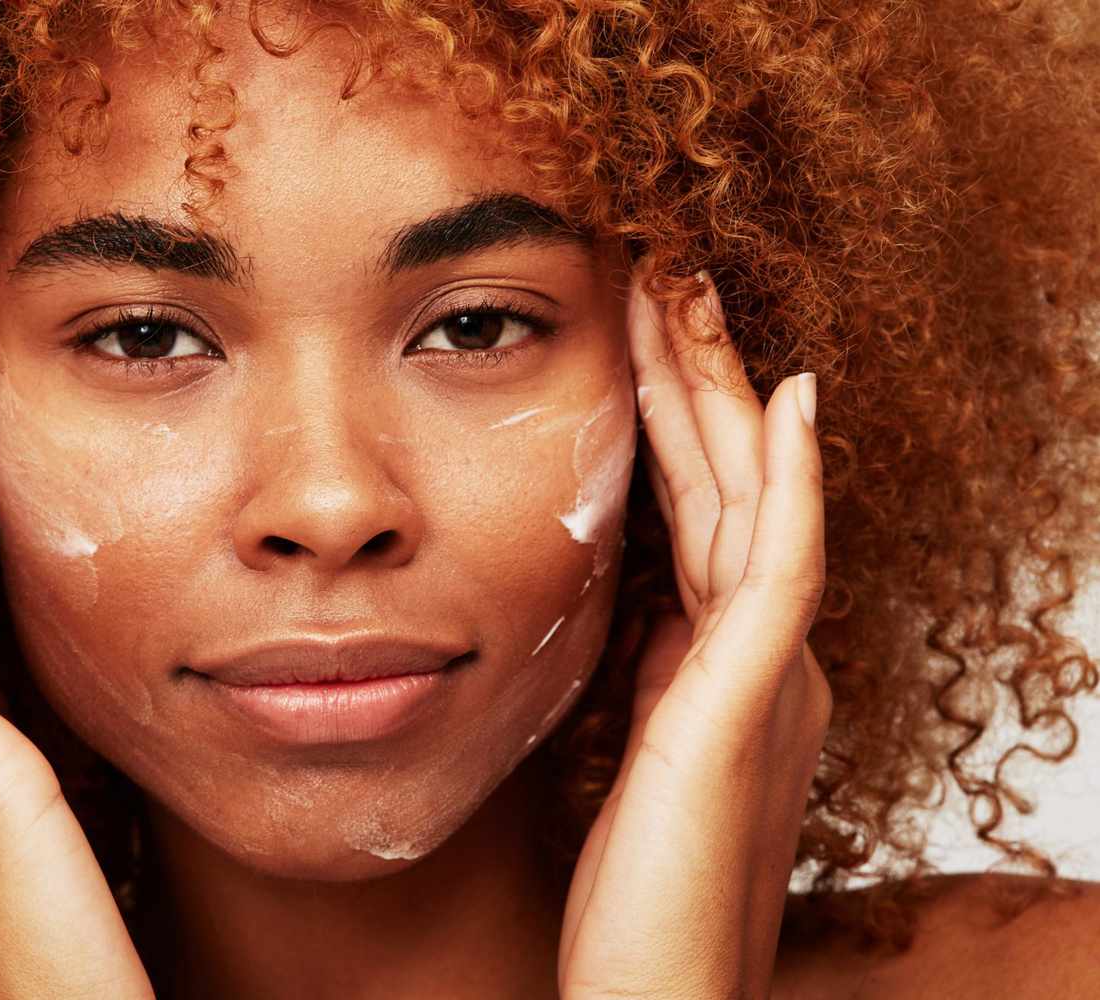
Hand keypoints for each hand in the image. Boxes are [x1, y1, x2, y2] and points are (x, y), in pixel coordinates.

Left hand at [556, 262, 830, 998]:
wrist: (655, 996)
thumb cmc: (633, 892)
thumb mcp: (635, 754)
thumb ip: (649, 676)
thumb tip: (638, 612)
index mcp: (727, 665)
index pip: (702, 513)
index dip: (676, 421)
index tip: (640, 336)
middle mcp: (763, 656)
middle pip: (732, 486)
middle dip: (701, 378)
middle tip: (671, 275)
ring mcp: (768, 675)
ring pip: (754, 501)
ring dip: (728, 392)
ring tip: (700, 294)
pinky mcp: (751, 702)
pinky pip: (782, 566)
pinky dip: (790, 479)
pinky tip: (789, 400)